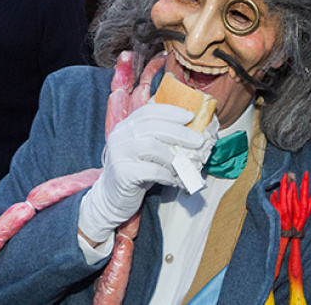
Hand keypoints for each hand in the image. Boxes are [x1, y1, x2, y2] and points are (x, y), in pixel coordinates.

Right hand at [78, 103, 208, 243]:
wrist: (111, 200)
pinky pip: (152, 170)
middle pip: (154, 127)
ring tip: (184, 166)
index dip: (171, 112)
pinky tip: (173, 180)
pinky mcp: (123, 173)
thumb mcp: (144, 151)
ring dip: (173, 157)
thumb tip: (190, 132)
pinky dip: (167, 175)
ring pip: (153, 147)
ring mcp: (119, 154)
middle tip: (198, 141)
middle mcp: (119, 137)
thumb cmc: (134, 173)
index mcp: (125, 127)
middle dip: (180, 133)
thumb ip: (158, 138)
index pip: (148, 111)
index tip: (190, 116)